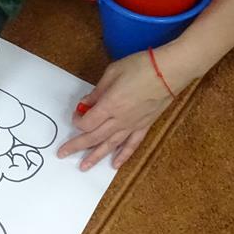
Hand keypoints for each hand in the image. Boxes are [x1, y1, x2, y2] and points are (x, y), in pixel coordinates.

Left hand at [59, 51, 181, 170]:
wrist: (170, 71)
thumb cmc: (141, 67)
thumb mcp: (112, 73)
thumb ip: (97, 91)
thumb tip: (85, 104)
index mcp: (109, 105)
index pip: (87, 122)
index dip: (78, 122)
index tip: (76, 116)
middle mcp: (119, 119)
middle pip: (93, 137)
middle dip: (76, 146)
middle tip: (63, 154)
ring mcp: (132, 125)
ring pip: (110, 145)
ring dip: (95, 157)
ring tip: (84, 167)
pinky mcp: (144, 126)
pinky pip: (131, 145)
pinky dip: (123, 155)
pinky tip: (115, 164)